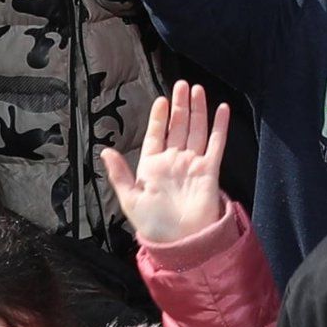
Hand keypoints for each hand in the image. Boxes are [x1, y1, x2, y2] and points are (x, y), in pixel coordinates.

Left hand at [96, 84, 233, 248]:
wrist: (181, 241)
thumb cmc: (153, 224)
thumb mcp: (130, 199)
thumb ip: (120, 174)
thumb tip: (105, 151)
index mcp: (153, 166)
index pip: (156, 135)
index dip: (159, 117)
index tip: (161, 100)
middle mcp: (173, 161)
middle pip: (178, 127)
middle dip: (180, 106)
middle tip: (182, 85)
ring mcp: (192, 163)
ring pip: (196, 130)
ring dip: (197, 110)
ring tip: (197, 89)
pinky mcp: (210, 170)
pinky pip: (216, 143)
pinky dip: (219, 126)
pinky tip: (221, 109)